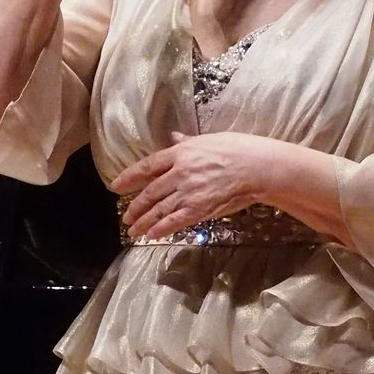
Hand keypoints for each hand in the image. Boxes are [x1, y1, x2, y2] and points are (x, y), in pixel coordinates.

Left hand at [111, 132, 282, 239]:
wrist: (257, 168)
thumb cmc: (237, 149)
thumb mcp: (209, 139)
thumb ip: (188, 142)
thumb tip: (174, 138)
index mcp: (181, 153)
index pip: (148, 165)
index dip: (130, 176)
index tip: (117, 184)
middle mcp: (179, 172)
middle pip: (150, 191)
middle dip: (136, 205)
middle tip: (126, 216)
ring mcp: (188, 191)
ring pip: (159, 209)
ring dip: (144, 221)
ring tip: (133, 230)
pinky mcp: (199, 208)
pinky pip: (174, 221)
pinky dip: (160, 229)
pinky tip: (151, 235)